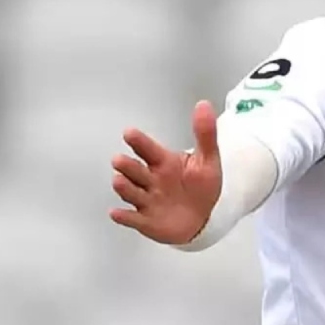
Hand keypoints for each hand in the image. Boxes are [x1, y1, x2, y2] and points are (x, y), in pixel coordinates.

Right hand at [109, 100, 222, 244]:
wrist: (202, 218)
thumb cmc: (200, 187)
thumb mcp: (208, 159)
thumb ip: (205, 133)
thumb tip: (204, 104)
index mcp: (163, 162)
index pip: (148, 149)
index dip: (139, 142)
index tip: (129, 133)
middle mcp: (150, 179)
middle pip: (134, 170)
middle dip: (127, 166)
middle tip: (120, 160)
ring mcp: (146, 200)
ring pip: (131, 192)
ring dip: (124, 187)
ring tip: (119, 181)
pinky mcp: (146, 220)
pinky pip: (133, 219)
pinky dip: (124, 217)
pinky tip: (117, 213)